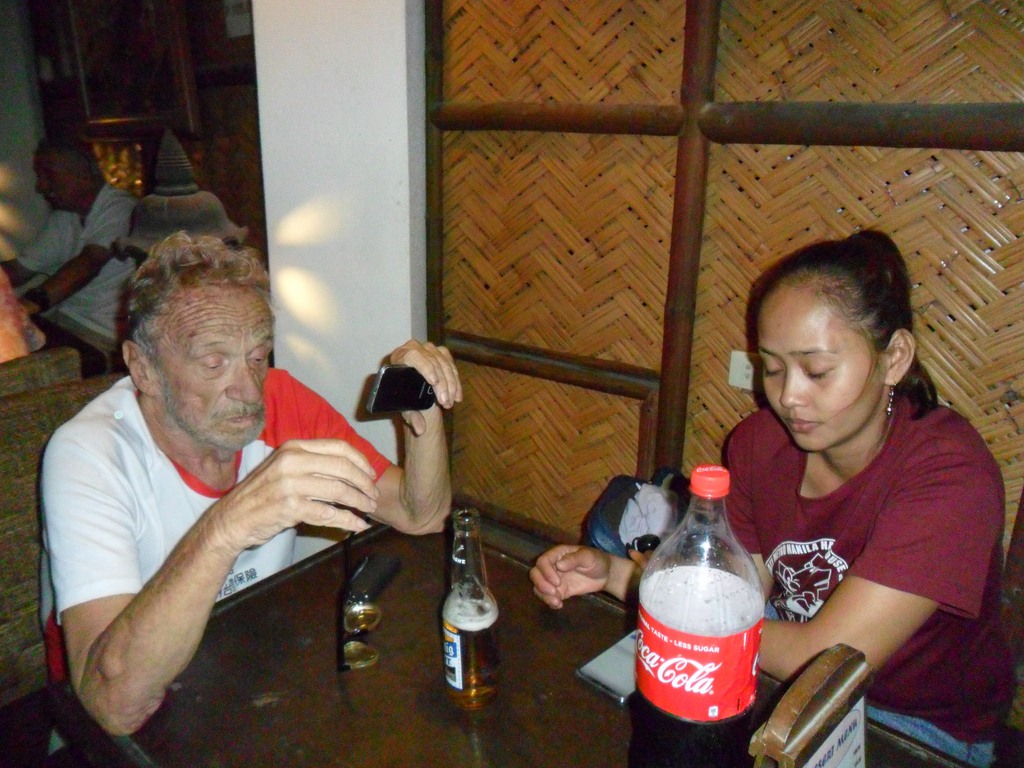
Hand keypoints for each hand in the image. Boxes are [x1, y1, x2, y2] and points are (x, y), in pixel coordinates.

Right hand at [214, 438, 381, 551]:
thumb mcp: (284, 468)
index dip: (361, 462)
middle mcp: (292, 461)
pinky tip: (357, 525)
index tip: (371, 475)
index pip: (339, 447)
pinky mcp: (290, 508)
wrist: (232, 518)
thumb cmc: (262, 494)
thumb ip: (312, 464)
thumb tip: (350, 469)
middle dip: (364, 483)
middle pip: (343, 468)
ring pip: (339, 491)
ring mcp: (290, 484)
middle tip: (374, 496)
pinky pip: (328, 514)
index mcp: (294, 447)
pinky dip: (347, 521)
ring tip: (369, 510)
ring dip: (359, 502)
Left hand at [389, 340, 461, 434]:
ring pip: (444, 362)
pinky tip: (458, 394)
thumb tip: (421, 430)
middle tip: (446, 402)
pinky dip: (456, 380)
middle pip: (433, 362)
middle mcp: (413, 348)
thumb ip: (411, 417)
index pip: (414, 357)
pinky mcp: (440, 352)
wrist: (407, 386)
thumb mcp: (404, 406)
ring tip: (452, 401)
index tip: (434, 382)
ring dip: (451, 383)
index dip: (426, 368)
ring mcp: (428, 349)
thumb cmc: (401, 394)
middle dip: (442, 383)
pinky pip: (451, 364)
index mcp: (399, 357)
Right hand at [530, 545, 612, 608]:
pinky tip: (559, 605)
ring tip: (557, 601)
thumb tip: (558, 565)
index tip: (557, 582)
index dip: (546, 572)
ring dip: (544, 595)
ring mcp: (554, 579)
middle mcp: (552, 566)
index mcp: (557, 554)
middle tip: (555, 592)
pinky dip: (549, 602)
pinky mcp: (559, 591)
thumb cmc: (596, 560)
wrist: (605, 574)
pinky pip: (548, 596)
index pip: (543, 561)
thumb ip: (574, 559)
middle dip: (541, 584)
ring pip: (539, 586)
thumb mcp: (588, 557)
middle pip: (535, 573)